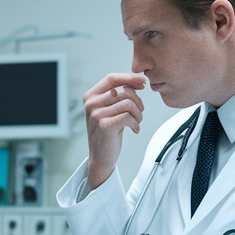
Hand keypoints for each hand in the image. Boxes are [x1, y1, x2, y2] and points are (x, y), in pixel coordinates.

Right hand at [83, 73, 145, 190]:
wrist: (101, 157)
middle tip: (140, 112)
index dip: (129, 78)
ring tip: (137, 121)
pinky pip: (128, 117)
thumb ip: (118, 94)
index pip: (112, 78)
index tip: (143, 83)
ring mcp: (96, 115)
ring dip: (138, 114)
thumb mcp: (109, 109)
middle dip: (138, 100)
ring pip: (128, 103)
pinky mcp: (105, 126)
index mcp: (90, 96)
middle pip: (123, 90)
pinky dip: (136, 124)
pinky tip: (135, 130)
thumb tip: (140, 80)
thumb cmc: (108, 131)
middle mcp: (91, 104)